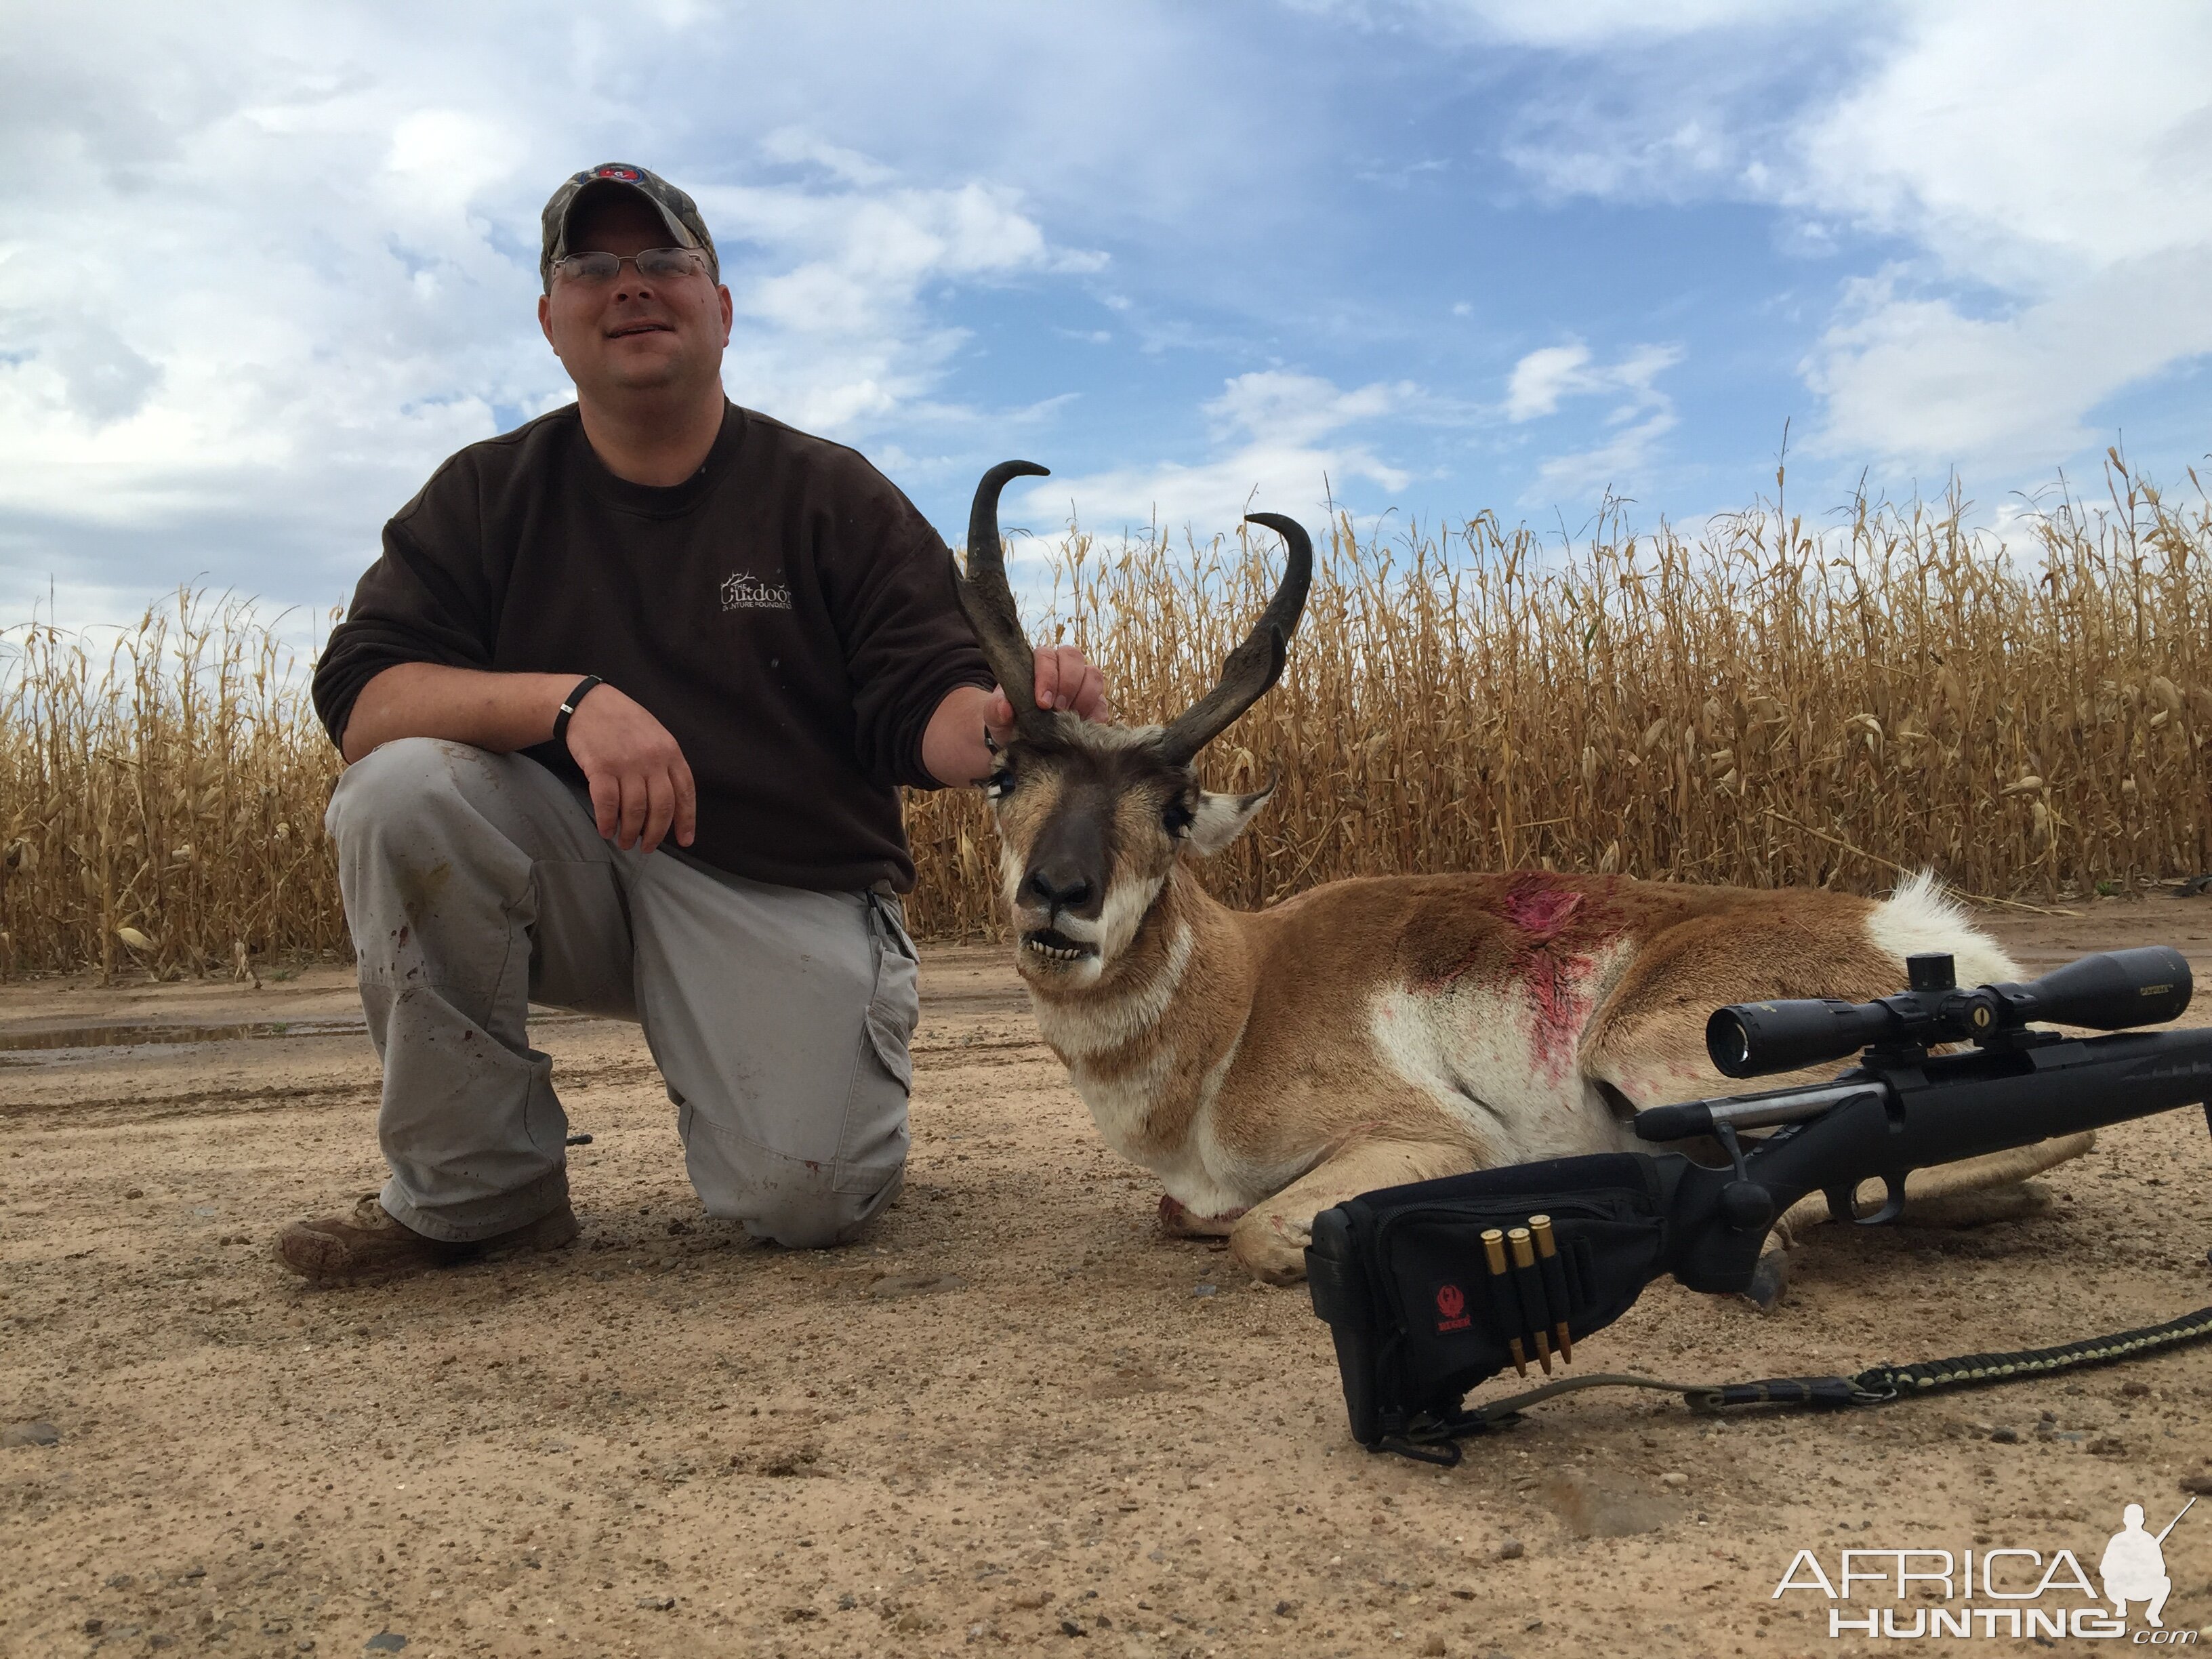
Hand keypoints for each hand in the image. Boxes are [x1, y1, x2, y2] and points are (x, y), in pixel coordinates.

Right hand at [560, 683, 696, 852]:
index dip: (687, 820)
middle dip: (655, 834)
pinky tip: (606, 830)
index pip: (685, 792)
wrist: (588, 703)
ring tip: (625, 842)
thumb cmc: (624, 721)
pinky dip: (607, 822)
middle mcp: (652, 759)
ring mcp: (627, 764)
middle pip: (661, 808)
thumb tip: (671, 804)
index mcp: (670, 752)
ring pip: (634, 810)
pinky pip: (606, 804)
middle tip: (647, 848)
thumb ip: (665, 764)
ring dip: (630, 833)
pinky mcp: (601, 767)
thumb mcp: (656, 736)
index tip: (685, 840)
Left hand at [984, 644, 1109, 745]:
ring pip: (1093, 675)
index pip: (1046, 656)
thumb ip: (995, 709)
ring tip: (1072, 719)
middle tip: (1059, 710)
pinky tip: (1085, 727)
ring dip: (1084, 697)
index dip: (1047, 677)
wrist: (1023, 739)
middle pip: (1073, 658)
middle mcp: (1062, 666)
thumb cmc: (1009, 720)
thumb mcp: (995, 716)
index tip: (1042, 703)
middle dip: (1068, 684)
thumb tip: (1005, 708)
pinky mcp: (1095, 703)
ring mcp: (1082, 683)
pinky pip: (1103, 702)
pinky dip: (1096, 715)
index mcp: (1037, 663)